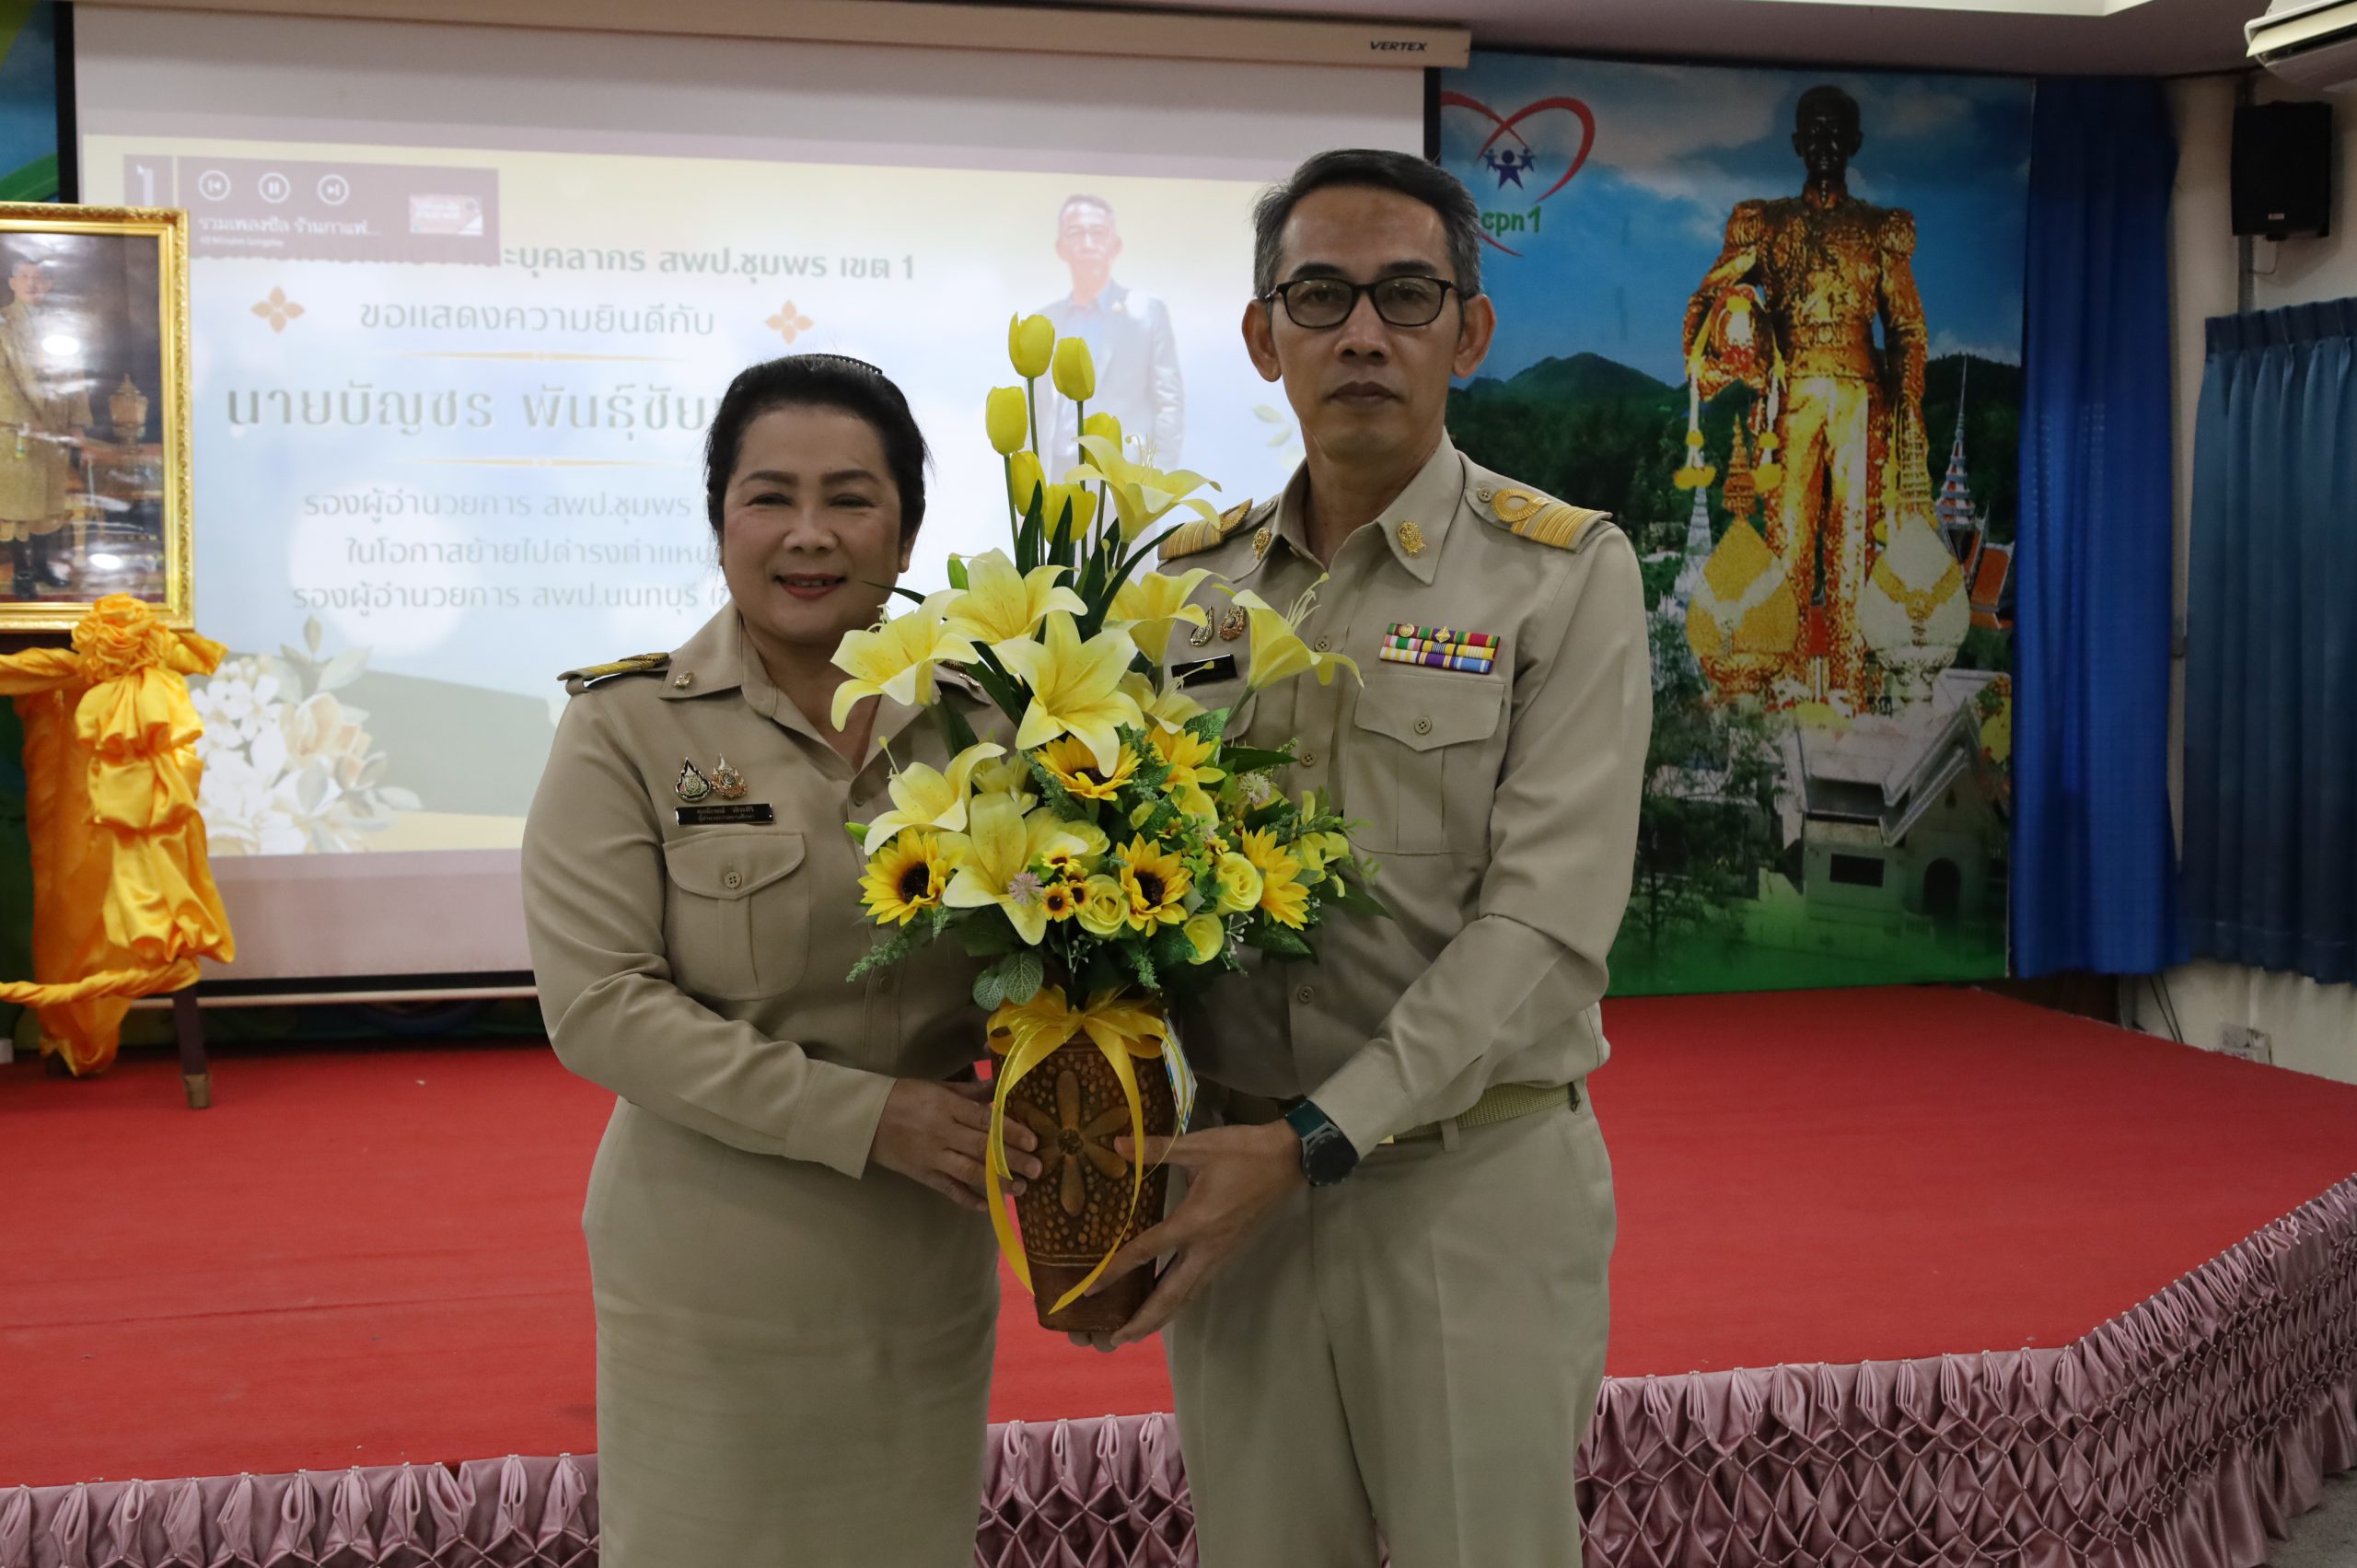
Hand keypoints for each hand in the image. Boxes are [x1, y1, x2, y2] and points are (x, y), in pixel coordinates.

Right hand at [869, 1079, 1040, 1213]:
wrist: (866, 1119)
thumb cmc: (906, 1097)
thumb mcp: (938, 1088)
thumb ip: (971, 1091)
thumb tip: (1001, 1086)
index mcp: (947, 1107)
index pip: (984, 1121)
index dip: (1009, 1132)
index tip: (1033, 1141)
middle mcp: (942, 1133)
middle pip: (982, 1148)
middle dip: (1012, 1159)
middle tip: (1038, 1168)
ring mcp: (932, 1157)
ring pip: (969, 1172)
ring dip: (997, 1182)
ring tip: (1021, 1188)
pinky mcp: (923, 1175)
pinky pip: (949, 1190)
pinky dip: (968, 1199)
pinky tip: (987, 1206)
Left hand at [1085, 1122, 1304, 1346]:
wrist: (1289, 1161)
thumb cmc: (1244, 1152)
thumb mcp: (1199, 1146)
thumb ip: (1156, 1148)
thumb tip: (1117, 1143)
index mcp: (1195, 1222)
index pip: (1148, 1251)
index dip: (1116, 1270)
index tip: (1091, 1289)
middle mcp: (1206, 1248)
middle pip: (1170, 1296)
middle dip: (1142, 1321)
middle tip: (1113, 1340)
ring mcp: (1219, 1255)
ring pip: (1185, 1297)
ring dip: (1159, 1317)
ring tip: (1133, 1332)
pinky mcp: (1226, 1253)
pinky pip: (1196, 1286)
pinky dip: (1176, 1301)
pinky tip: (1163, 1304)